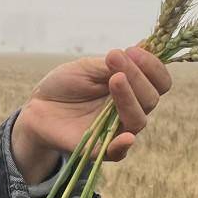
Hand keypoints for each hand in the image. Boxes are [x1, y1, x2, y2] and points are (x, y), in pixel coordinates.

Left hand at [13, 45, 173, 176]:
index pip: (159, 82)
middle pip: (151, 99)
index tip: (133, 51)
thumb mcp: (89, 66)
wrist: (38, 105)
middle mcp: (130, 109)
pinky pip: (118, 152)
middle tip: (115, 59)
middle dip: (137, 77)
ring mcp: (117, 129)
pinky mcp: (99, 148)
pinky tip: (126, 136)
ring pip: (138, 120)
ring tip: (114, 79)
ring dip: (129, 98)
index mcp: (133, 88)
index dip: (153, 66)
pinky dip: (123, 144)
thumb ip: (115, 62)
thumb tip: (145, 45)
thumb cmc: (66, 84)